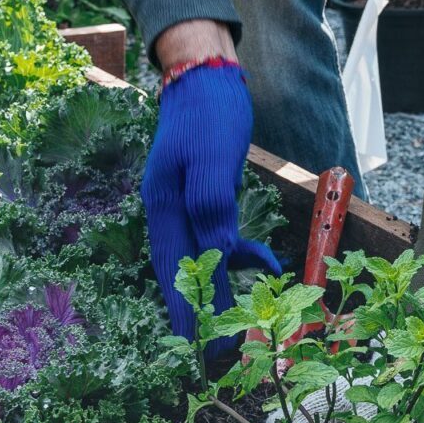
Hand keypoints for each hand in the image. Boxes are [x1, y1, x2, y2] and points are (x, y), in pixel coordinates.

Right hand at [143, 62, 279, 338]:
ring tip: (239, 317)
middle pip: (184, 270)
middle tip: (219, 347)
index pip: (175, 269)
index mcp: (164, 206)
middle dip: (202, 308)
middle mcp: (169, 209)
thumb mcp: (211, 159)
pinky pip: (216, 234)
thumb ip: (211, 205)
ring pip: (201, 256)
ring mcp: (184, 202)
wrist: (207, 75)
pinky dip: (235, 251)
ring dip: (220, 285)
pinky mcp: (203, 193)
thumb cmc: (209, 113)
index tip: (197, 345)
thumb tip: (218, 254)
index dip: (187, 308)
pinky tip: (259, 259)